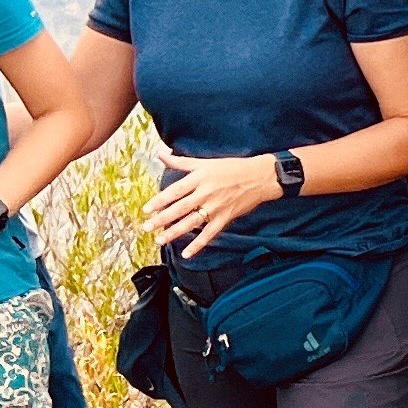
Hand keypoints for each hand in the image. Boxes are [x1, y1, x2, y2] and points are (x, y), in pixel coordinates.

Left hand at [148, 156, 282, 260]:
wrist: (260, 177)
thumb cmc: (233, 167)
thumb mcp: (206, 162)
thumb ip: (181, 161)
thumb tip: (160, 153)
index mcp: (200, 178)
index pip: (175, 191)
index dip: (160, 200)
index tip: (146, 209)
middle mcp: (206, 193)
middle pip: (180, 208)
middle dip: (162, 219)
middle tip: (146, 227)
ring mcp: (216, 207)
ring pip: (191, 222)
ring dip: (174, 232)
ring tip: (159, 240)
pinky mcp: (225, 218)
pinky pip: (209, 234)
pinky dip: (198, 244)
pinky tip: (187, 254)